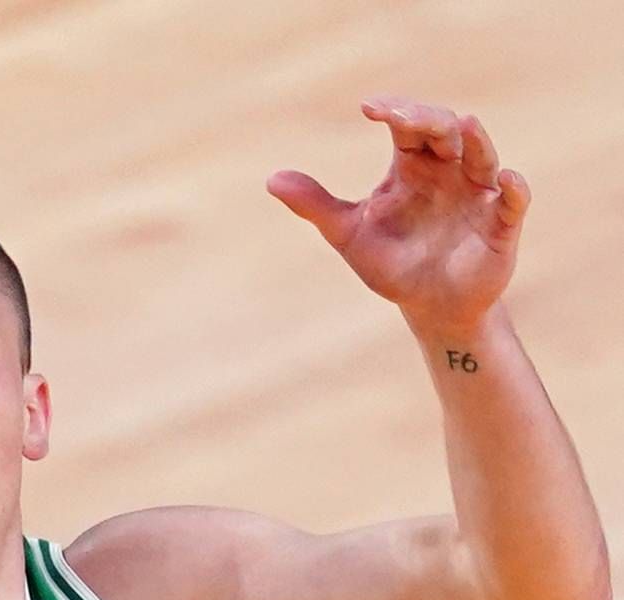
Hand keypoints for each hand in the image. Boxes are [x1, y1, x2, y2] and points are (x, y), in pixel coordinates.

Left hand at [268, 97, 528, 333]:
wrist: (429, 306)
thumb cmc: (392, 263)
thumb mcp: (348, 233)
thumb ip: (315, 205)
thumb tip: (271, 180)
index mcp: (412, 167)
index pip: (407, 128)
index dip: (394, 112)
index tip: (368, 107)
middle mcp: (449, 171)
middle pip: (444, 130)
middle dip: (426, 118)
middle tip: (399, 115)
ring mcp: (478, 194)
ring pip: (482, 155)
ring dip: (474, 140)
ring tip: (462, 123)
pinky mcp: (501, 224)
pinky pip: (514, 202)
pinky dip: (514, 189)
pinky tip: (508, 179)